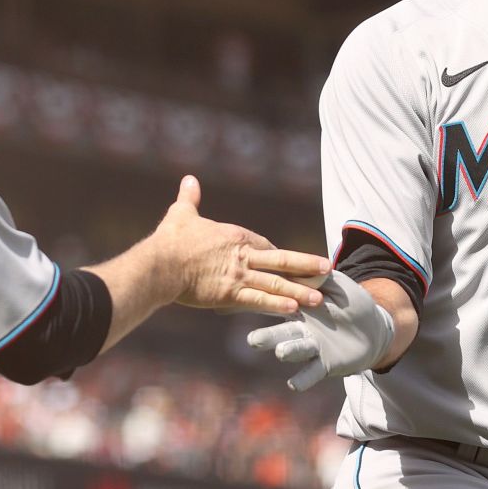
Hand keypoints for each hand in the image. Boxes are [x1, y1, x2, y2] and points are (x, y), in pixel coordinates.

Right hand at [154, 176, 327, 314]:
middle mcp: (242, 255)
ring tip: (319, 298)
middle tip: (327, 270)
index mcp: (235, 237)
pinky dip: (277, 304)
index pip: (264, 245)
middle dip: (305, 265)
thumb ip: (190, 198)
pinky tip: (295, 309)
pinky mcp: (230, 294)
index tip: (292, 261)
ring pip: (275, 283)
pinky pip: (259, 300)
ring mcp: (238, 276)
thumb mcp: (182, 214)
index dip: (278, 255)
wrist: (161, 264)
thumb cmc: (170, 240)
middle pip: (280, 260)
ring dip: (299, 290)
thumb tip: (189, 179)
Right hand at [246, 270, 394, 390]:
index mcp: (300, 307)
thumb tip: (305, 266)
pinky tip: (294, 383)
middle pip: (279, 333)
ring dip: (287, 352)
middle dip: (266, 336)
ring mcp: (311, 348)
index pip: (281, 306)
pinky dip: (302, 378)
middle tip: (253, 340)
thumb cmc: (350, 302)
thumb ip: (320, 277)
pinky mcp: (324, 364)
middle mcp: (300, 329)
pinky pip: (311, 372)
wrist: (373, 327)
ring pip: (294, 350)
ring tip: (281, 352)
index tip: (262, 303)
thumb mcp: (336, 284)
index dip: (273, 304)